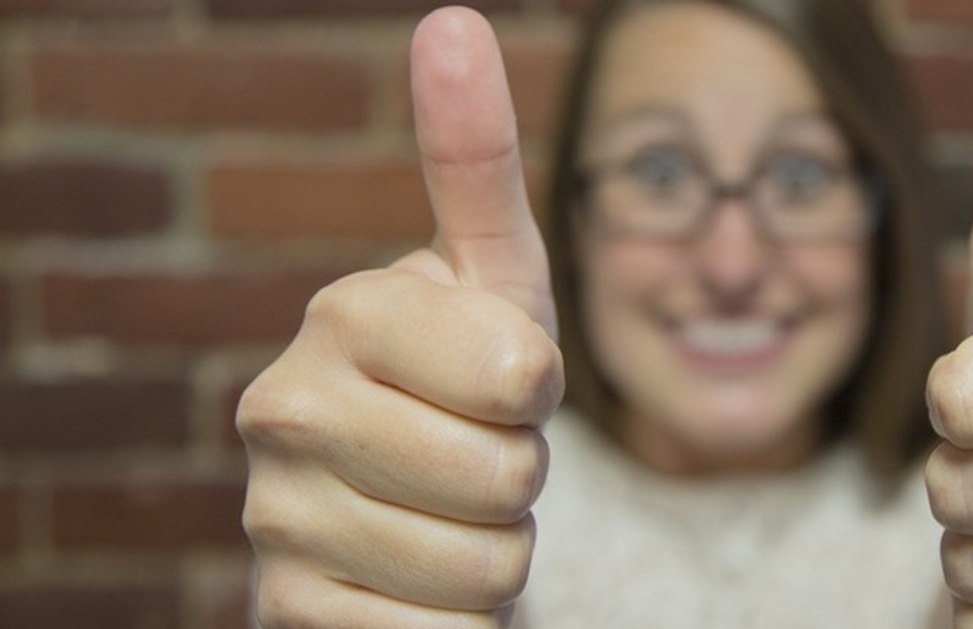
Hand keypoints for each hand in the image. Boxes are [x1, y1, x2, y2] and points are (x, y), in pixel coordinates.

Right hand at [237, 7, 560, 627]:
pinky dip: (454, 623)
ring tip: (445, 515)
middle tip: (471, 455)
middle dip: (519, 477)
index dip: (537, 392)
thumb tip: (451, 19)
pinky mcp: (289, 613)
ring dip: (494, 551)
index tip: (497, 381)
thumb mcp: (494, 280)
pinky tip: (409, 583)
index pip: (521, 373)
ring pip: (487, 566)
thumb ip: (475, 163)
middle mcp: (282, 408)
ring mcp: (276, 518)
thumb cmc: (466, 386)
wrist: (403, 517)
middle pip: (508, 475)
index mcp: (344, 312)